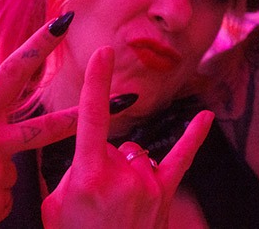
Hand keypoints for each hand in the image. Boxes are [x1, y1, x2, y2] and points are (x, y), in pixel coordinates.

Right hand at [41, 47, 213, 228]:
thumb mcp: (54, 206)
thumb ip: (68, 171)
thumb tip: (87, 151)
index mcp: (87, 175)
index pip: (92, 117)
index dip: (97, 82)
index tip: (103, 52)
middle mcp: (122, 175)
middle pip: (112, 144)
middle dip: (101, 164)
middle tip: (91, 202)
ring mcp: (146, 184)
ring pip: (135, 153)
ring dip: (125, 169)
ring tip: (114, 206)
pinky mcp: (164, 194)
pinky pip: (181, 157)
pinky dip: (194, 136)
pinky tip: (205, 116)